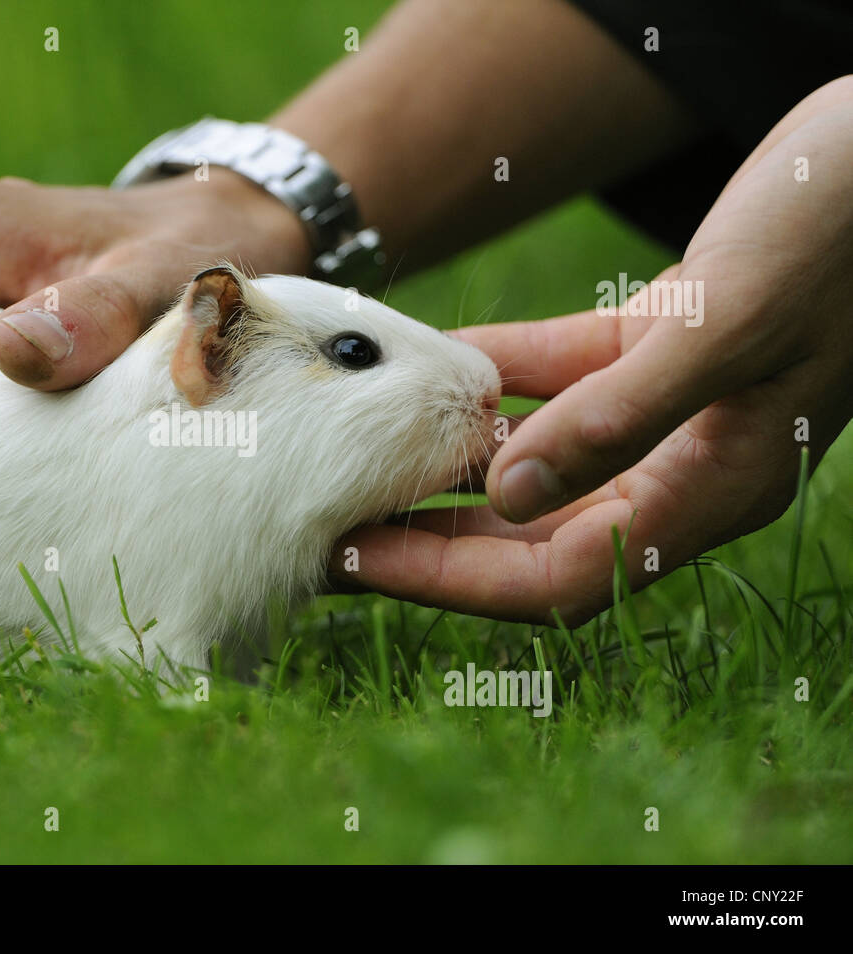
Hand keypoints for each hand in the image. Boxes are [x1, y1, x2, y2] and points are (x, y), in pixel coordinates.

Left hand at [335, 76, 852, 624]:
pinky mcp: (658, 342)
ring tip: (360, 460)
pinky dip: (495, 373)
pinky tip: (427, 363)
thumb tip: (508, 494)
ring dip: (452, 463)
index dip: (449, 580)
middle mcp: (683, 464)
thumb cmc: (834, 238)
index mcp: (710, 491)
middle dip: (433, 541)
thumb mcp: (722, 330)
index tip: (358, 559)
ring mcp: (669, 405)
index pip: (556, 577)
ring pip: (537, 459)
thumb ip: (615, 419)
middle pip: (531, 536)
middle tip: (335, 527)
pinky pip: (555, 372)